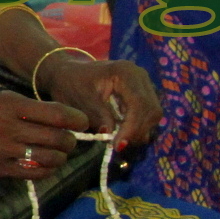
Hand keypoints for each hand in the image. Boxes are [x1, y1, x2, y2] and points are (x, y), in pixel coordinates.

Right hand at [0, 90, 90, 179]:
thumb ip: (25, 107)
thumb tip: (56, 117)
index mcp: (10, 105)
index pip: (57, 114)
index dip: (77, 120)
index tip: (82, 122)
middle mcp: (9, 128)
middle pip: (58, 138)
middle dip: (71, 140)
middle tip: (71, 140)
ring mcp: (4, 151)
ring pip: (51, 158)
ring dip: (61, 157)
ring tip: (59, 153)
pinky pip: (34, 173)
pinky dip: (47, 170)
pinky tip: (46, 165)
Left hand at [38, 53, 162, 148]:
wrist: (67, 73)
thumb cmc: (71, 84)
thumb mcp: (80, 99)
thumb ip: (97, 115)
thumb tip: (110, 133)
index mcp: (125, 72)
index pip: (139, 103)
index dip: (132, 127)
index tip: (118, 145)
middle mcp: (140, 76)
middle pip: (151, 110)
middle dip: (137, 131)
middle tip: (118, 146)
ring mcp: (143, 84)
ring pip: (152, 114)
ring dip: (139, 131)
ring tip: (118, 141)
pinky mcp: (141, 93)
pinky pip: (147, 114)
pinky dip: (137, 127)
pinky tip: (122, 133)